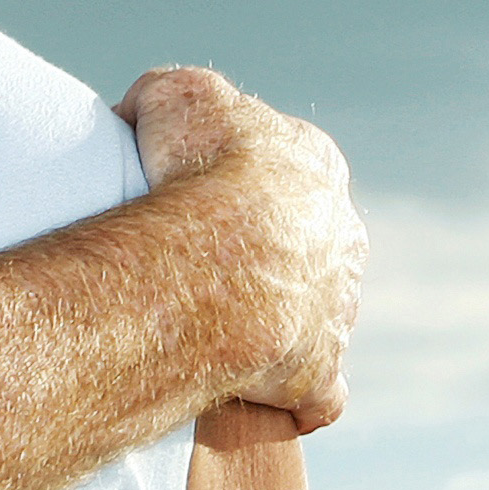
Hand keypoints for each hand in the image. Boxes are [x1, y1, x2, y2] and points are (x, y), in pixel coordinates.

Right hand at [118, 67, 363, 430]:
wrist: (217, 258)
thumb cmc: (194, 169)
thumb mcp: (172, 95)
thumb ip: (167, 95)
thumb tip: (146, 113)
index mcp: (316, 167)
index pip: (283, 171)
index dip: (236, 182)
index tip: (191, 196)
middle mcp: (341, 236)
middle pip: (306, 244)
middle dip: (267, 255)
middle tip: (199, 268)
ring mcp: (338, 307)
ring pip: (315, 313)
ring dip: (277, 321)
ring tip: (209, 329)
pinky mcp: (321, 371)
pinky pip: (319, 390)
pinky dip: (298, 394)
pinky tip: (259, 394)